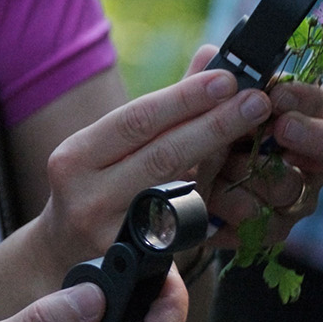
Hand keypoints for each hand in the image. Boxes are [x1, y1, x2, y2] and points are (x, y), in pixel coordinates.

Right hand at [39, 64, 272, 264]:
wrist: (64, 258)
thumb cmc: (96, 190)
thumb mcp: (111, 147)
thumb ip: (165, 106)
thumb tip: (211, 55)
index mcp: (76, 157)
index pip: (136, 120)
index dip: (185, 98)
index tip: (228, 78)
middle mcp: (86, 196)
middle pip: (161, 156)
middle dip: (214, 125)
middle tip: (257, 101)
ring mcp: (109, 236)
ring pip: (177, 195)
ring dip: (222, 165)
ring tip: (258, 138)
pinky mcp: (137, 266)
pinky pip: (186, 232)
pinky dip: (217, 209)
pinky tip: (245, 190)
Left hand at [195, 47, 322, 247]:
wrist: (176, 187)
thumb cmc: (203, 133)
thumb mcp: (202, 105)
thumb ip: (207, 82)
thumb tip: (208, 55)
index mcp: (305, 120)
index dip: (309, 100)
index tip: (276, 94)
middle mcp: (313, 162)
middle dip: (316, 137)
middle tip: (281, 128)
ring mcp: (296, 199)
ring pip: (293, 188)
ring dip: (252, 173)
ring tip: (218, 164)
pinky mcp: (272, 230)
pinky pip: (263, 225)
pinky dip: (231, 208)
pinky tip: (210, 199)